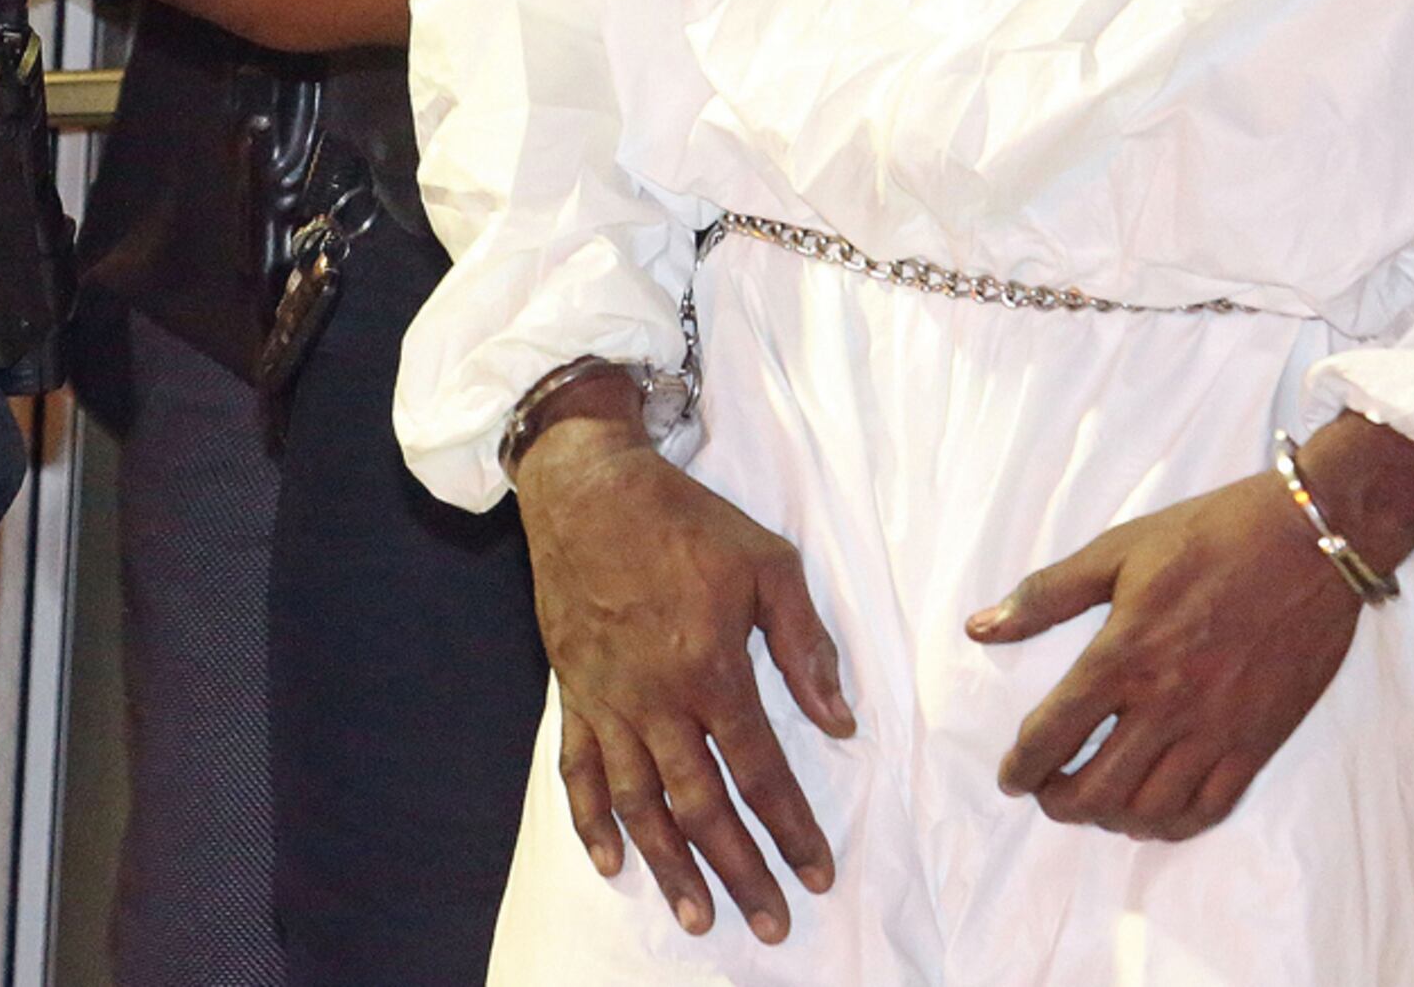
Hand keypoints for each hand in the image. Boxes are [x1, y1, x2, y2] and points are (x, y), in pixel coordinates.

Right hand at [514, 386, 852, 942]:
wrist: (590, 490)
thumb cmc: (687, 522)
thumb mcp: (769, 562)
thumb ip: (807, 643)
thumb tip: (840, 719)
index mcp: (712, 669)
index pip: (760, 770)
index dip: (791, 827)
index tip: (816, 872)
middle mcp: (656, 701)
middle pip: (701, 807)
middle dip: (740, 870)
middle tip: (771, 923)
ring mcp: (607, 704)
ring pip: (640, 805)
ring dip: (670, 866)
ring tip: (698, 915)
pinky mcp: (572, 695)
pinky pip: (578, 773)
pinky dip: (592, 823)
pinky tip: (612, 864)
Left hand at [967, 415, 1413, 841]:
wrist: (1313, 538)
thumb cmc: (1211, 534)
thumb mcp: (1120, 548)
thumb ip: (1046, 594)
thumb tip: (979, 628)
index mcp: (1123, 653)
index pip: (1052, 735)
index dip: (1021, 767)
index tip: (1011, 777)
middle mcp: (1165, 703)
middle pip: (1094, 789)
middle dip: (1058, 803)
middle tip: (1048, 792)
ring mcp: (1216, 729)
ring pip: (1148, 811)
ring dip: (1110, 818)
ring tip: (1098, 801)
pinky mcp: (1258, 742)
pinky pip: (1208, 810)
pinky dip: (1171, 825)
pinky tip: (1153, 813)